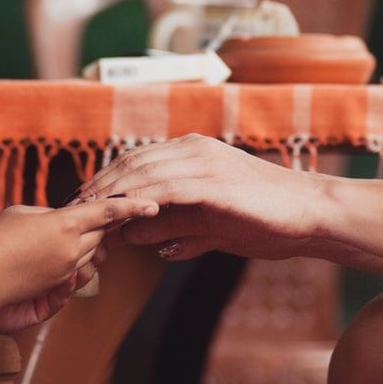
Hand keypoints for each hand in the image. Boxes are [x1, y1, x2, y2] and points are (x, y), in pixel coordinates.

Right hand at [0, 198, 152, 326]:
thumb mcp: (21, 214)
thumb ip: (49, 214)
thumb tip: (62, 219)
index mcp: (65, 224)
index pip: (108, 211)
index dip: (132, 206)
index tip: (153, 204)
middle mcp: (73, 249)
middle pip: (102, 234)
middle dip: (102, 225)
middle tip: (97, 217)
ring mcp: (67, 272)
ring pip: (91, 254)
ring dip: (84, 244)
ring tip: (59, 237)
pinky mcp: (57, 289)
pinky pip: (77, 273)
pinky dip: (71, 263)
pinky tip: (50, 257)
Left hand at [75, 134, 321, 262]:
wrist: (312, 214)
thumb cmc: (266, 219)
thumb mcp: (211, 225)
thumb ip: (175, 227)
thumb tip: (133, 234)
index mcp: (192, 153)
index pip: (134, 163)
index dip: (104, 184)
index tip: (78, 208)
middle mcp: (194, 149)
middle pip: (130, 164)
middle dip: (98, 189)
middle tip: (71, 213)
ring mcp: (205, 162)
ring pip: (143, 172)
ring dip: (111, 195)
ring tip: (87, 217)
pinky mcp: (215, 180)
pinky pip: (167, 188)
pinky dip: (141, 201)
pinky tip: (124, 218)